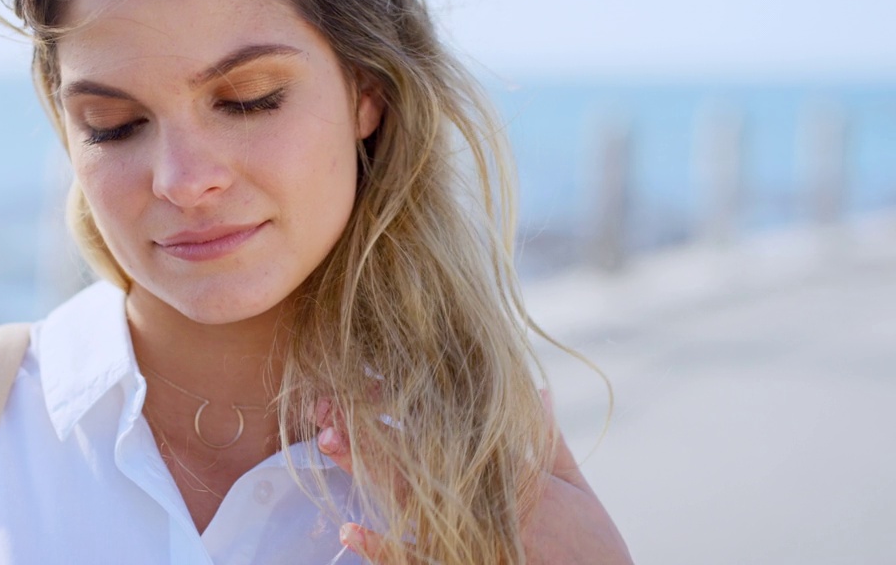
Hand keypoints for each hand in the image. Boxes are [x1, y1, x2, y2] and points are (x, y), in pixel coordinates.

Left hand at [314, 391, 632, 563]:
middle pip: (417, 453)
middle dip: (371, 425)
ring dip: (364, 470)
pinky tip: (347, 531)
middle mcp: (485, 502)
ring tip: (327, 442)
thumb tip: (536, 390)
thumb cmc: (593, 554)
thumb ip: (550, 442)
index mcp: (512, 474)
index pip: (450, 425)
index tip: (369, 375)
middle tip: (330, 400)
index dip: (406, 400)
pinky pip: (413, 563)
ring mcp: (470, 540)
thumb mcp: (577, 493)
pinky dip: (380, 548)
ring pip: (406, 498)